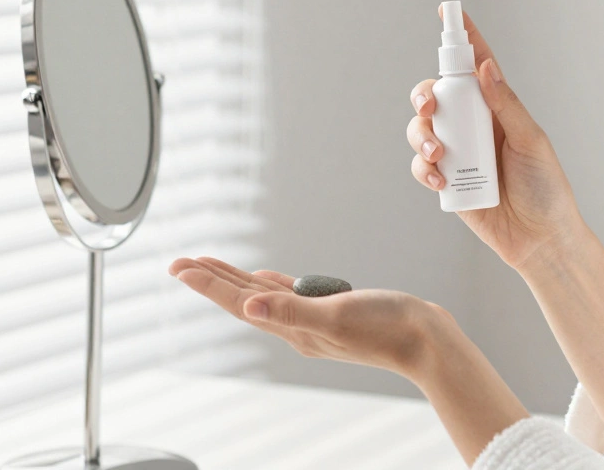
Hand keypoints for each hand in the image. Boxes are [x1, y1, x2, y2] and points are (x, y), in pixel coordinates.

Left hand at [168, 256, 445, 381]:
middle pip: (244, 299)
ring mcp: (314, 320)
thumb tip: (251, 305)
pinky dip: (272, 284)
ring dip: (235, 280)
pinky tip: (265, 278)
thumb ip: (292, 310)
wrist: (425, 341)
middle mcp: (297, 325)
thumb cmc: (387, 328)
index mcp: (294, 327)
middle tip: (180, 262)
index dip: (208, 284)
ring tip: (210, 266)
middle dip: (211, 280)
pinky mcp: (332, 311)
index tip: (179, 267)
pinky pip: (290, 295)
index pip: (241, 302)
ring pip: (263, 296)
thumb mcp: (336, 315)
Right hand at [408, 4, 585, 269]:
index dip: (463, 38)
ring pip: (422, 129)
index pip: (477, 66)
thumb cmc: (546, 188)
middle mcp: (474, 126)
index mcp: (497, 108)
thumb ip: (506, 104)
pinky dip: (424, 168)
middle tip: (429, 106)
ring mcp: (457, 153)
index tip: (448, 11)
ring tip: (439, 154)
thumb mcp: (531, 140)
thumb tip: (485, 67)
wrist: (540, 239)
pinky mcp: (446, 182)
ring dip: (422, 135)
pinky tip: (439, 178)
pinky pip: (421, 165)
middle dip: (424, 96)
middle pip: (436, 96)